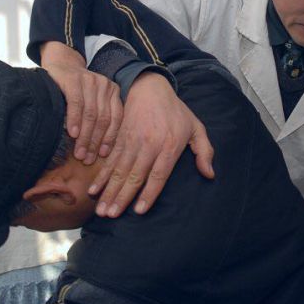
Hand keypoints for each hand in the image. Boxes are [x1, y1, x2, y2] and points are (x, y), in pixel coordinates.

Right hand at [40, 41, 122, 164]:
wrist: (61, 63)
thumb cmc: (76, 89)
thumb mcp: (92, 101)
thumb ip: (98, 118)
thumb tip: (98, 151)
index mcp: (113, 92)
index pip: (115, 119)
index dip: (109, 139)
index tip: (102, 155)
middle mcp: (105, 85)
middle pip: (103, 119)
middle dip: (95, 142)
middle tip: (87, 159)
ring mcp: (91, 81)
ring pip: (91, 114)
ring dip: (85, 136)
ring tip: (79, 153)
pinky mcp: (75, 80)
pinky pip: (77, 104)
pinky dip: (75, 120)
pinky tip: (72, 134)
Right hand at [90, 71, 214, 217]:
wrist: (150, 87)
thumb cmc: (176, 111)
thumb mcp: (196, 127)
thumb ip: (205, 151)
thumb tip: (209, 174)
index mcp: (169, 145)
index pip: (158, 174)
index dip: (148, 193)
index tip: (139, 211)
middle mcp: (149, 144)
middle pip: (134, 175)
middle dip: (121, 197)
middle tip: (111, 216)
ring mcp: (132, 141)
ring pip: (119, 170)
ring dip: (109, 191)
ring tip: (101, 209)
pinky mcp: (120, 137)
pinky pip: (109, 160)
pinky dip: (101, 176)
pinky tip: (93, 190)